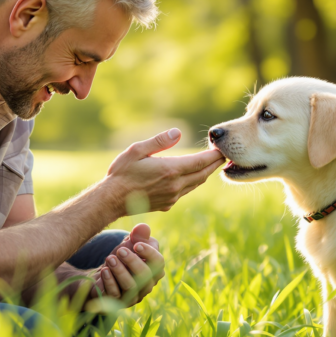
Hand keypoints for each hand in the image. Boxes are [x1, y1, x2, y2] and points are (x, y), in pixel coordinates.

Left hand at [96, 224, 165, 305]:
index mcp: (154, 269)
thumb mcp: (129, 244)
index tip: (136, 244)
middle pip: (146, 275)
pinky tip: (104, 270)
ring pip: (131, 286)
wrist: (104, 275)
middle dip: (132, 261)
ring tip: (110, 258)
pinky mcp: (118, 302)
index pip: (158, 262)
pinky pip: (116, 294)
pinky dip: (110, 282)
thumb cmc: (121, 258)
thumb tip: (142, 227)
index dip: (149, 253)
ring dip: (120, 271)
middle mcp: (147, 285)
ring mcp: (133, 296)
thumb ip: (137, 236)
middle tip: (120, 250)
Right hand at [105, 129, 224, 213]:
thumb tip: (178, 132)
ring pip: (196, 184)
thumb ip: (159, 141)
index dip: (214, 155)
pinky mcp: (168, 204)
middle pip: (203, 174)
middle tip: (223, 155)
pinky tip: (191, 176)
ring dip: (205, 173)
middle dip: (214, 164)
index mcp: (171, 170)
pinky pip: (185, 192)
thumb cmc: (122, 172)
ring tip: (211, 164)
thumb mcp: (137, 150)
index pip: (200, 162)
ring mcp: (173, 197)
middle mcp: (175, 185)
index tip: (222, 149)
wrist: (112, 200)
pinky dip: (192, 182)